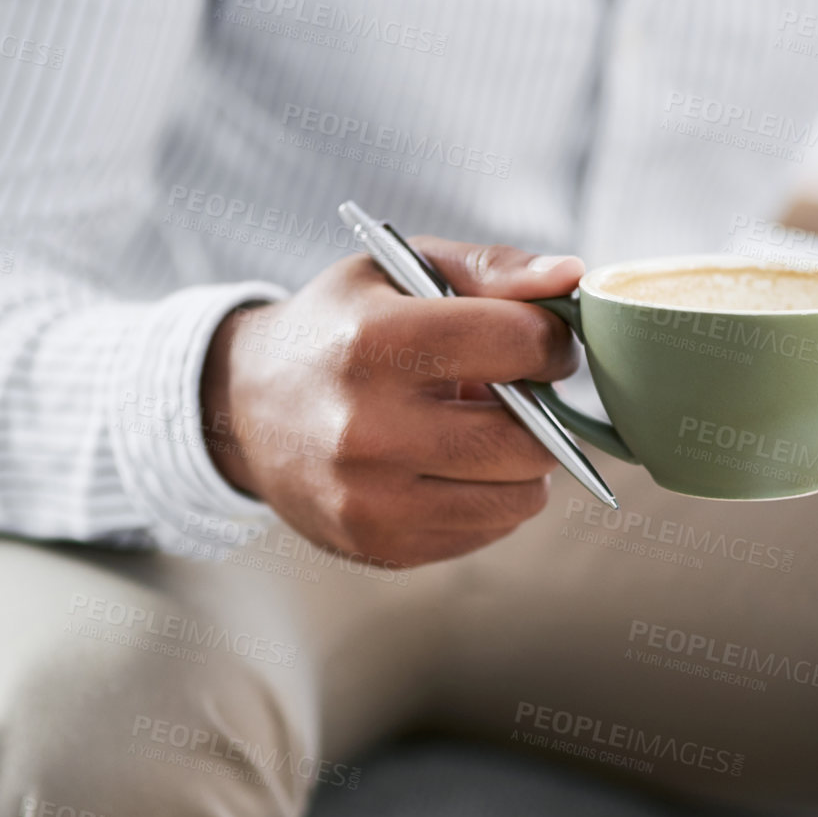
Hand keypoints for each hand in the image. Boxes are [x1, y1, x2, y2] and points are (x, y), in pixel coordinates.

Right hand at [200, 239, 583, 566]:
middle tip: (520, 394)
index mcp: (374, 343)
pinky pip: (489, 531)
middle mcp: (367, 428)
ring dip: (522, 463)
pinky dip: (490, 498)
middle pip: (529, 438)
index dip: (550, 342)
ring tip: (482, 430)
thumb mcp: (399, 272)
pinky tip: (453, 467)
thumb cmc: (340, 329)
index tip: (540, 344)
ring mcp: (372, 499)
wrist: (244, 407)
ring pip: (520, 496)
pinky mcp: (381, 546)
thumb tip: (573, 276)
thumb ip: (493, 269)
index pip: (518, 344)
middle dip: (543, 414)